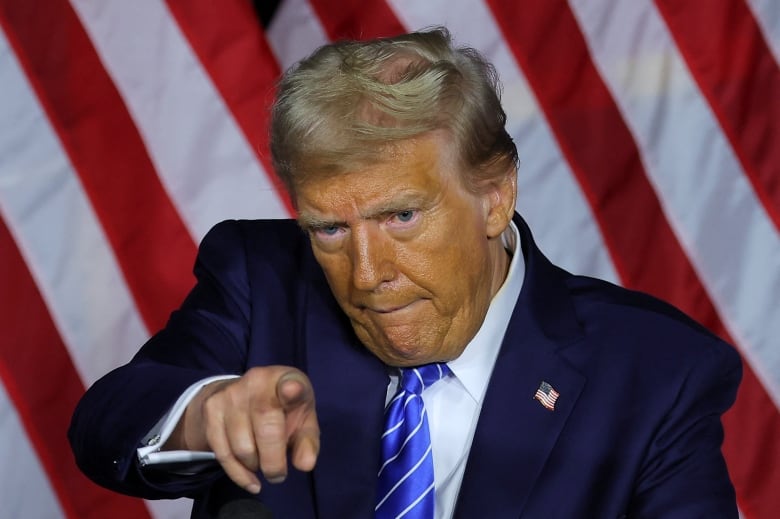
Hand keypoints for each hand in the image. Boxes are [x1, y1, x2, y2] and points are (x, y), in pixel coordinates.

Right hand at [167, 366, 318, 493]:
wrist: (243, 394)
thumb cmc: (283, 409)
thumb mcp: (303, 420)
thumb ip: (308, 441)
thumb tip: (305, 465)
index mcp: (284, 380)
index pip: (289, 384)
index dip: (292, 390)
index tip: (292, 390)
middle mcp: (256, 381)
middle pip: (265, 429)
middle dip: (273, 462)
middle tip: (279, 475)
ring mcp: (230, 394)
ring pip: (242, 448)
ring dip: (255, 466)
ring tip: (263, 464)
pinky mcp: (211, 409)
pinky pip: (222, 453)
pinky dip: (238, 474)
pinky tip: (250, 480)